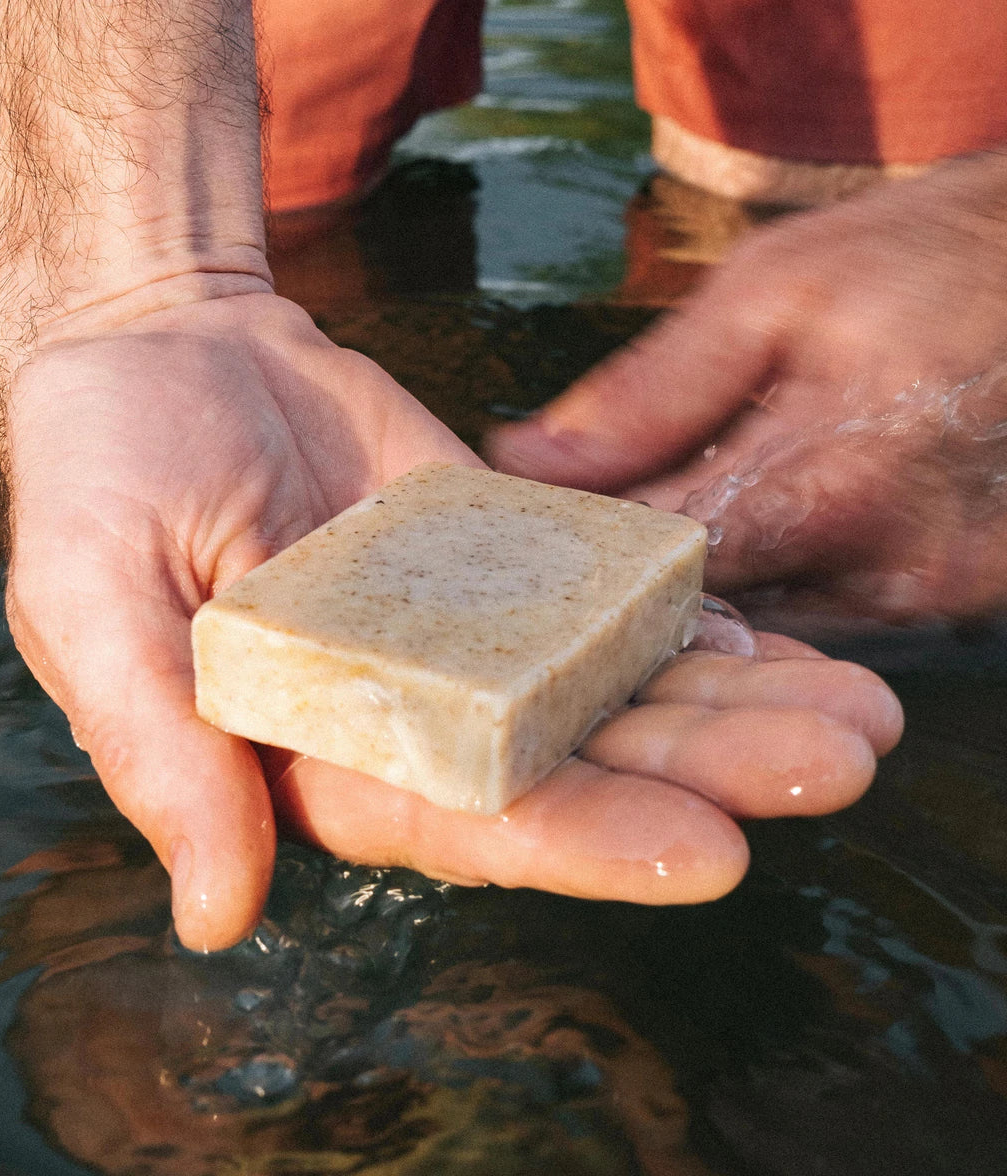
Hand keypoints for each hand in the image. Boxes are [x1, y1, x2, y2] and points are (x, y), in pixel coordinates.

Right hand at [5, 290, 901, 950]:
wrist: (159, 350)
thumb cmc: (99, 478)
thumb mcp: (90, 606)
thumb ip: (156, 751)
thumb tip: (216, 917)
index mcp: (317, 756)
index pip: (460, 821)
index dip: (578, 841)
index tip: (707, 850)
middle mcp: (407, 715)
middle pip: (570, 765)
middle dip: (702, 772)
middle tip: (835, 763)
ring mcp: (461, 632)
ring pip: (605, 686)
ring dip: (727, 703)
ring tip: (855, 714)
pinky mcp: (495, 552)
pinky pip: (597, 591)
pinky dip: (682, 615)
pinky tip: (772, 634)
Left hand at [486, 152, 1006, 619]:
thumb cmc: (932, 260)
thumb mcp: (777, 290)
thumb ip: (648, 392)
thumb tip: (523, 459)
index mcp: (834, 487)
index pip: (656, 561)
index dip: (579, 548)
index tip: (527, 529)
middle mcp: (889, 569)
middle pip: (706, 605)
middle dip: (637, 568)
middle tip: (583, 527)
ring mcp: (931, 597)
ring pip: (761, 611)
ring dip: (710, 571)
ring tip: (681, 505)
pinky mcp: (956, 601)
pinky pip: (824, 604)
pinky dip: (778, 568)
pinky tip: (765, 516)